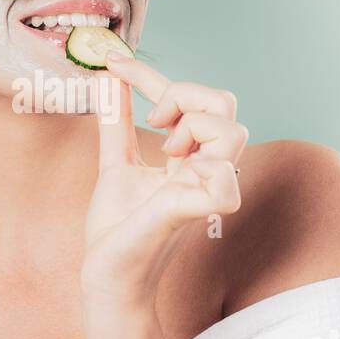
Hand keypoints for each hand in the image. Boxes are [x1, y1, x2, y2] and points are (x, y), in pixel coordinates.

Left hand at [80, 51, 247, 310]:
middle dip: (184, 95)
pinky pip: (221, 179)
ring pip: (233, 131)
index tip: (113, 62)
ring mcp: (206, 191)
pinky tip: (171, 172)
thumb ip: (116, 122)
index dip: (152, 75)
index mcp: (190, 158)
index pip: (193, 101)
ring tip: (165, 150)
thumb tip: (107, 77)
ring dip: (193, 125)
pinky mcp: (196, 212)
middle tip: (151, 121)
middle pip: (226, 104)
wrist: (106, 277)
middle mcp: (205, 171)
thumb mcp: (116, 163)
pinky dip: (198, 168)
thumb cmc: (117, 230)